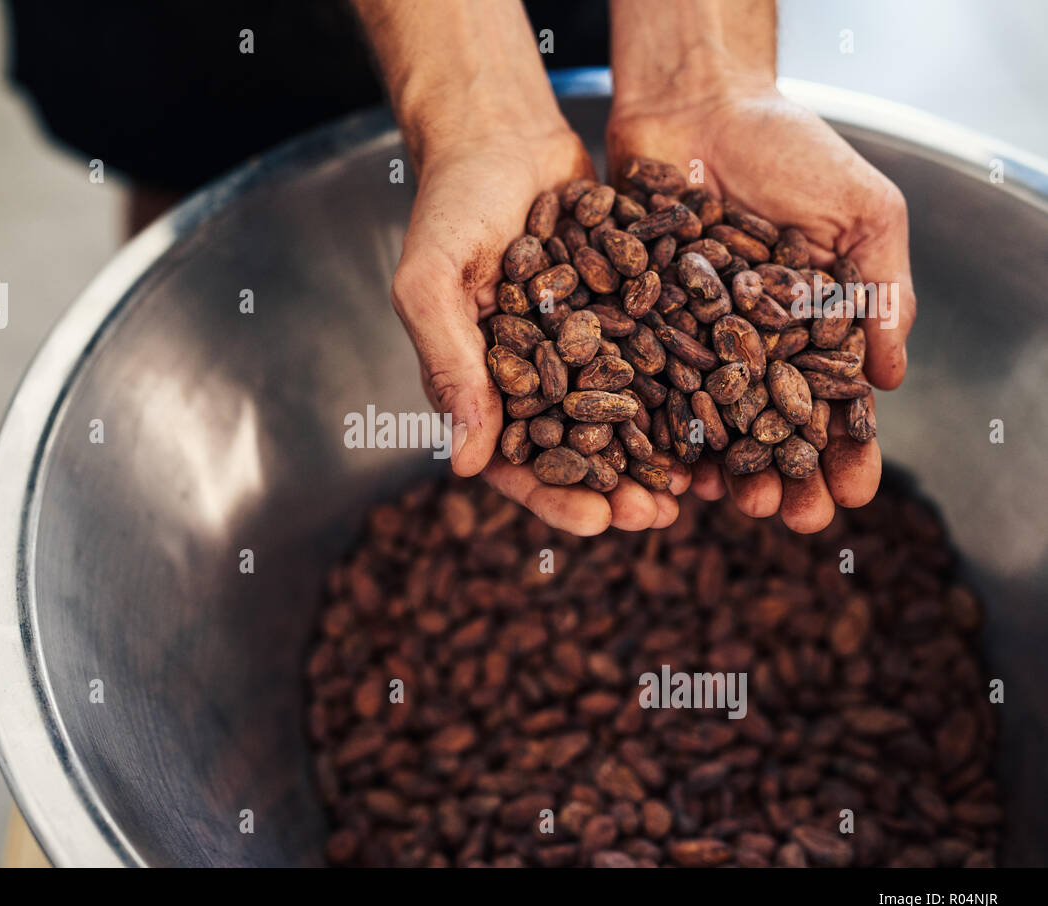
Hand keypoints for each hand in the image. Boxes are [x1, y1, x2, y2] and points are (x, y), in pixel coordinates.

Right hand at [392, 129, 689, 535]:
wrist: (500, 132)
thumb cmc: (450, 204)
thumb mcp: (432, 282)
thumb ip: (449, 365)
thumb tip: (466, 462)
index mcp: (480, 383)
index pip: (515, 462)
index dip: (555, 496)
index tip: (599, 522)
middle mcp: (533, 376)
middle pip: (578, 449)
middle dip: (618, 487)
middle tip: (659, 514)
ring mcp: (580, 346)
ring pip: (625, 414)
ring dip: (657, 452)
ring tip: (698, 482)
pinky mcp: (621, 311)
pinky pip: (656, 358)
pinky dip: (685, 386)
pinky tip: (723, 408)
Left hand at [608, 88, 914, 532]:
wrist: (697, 103)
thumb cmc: (790, 147)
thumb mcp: (861, 208)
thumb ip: (881, 288)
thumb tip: (893, 376)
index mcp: (813, 327)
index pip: (833, 403)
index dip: (845, 450)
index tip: (853, 492)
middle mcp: (751, 345)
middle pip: (769, 427)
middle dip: (785, 475)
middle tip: (793, 517)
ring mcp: (692, 341)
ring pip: (709, 422)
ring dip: (724, 468)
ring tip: (735, 504)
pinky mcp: (637, 327)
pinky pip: (646, 389)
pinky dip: (657, 430)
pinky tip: (668, 468)